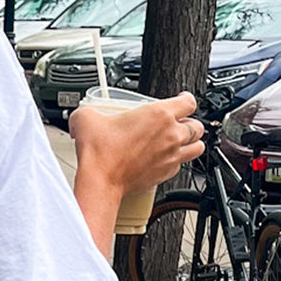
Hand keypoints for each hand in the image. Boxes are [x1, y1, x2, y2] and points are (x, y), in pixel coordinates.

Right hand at [67, 91, 205, 197]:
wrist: (100, 181)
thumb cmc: (99, 153)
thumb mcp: (86, 119)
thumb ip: (88, 111)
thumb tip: (83, 114)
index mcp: (159, 114)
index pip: (189, 102)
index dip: (186, 99)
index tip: (182, 100)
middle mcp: (171, 134)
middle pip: (197, 125)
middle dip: (190, 123)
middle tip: (178, 124)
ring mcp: (171, 156)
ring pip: (197, 147)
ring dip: (191, 143)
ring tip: (182, 142)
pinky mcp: (166, 174)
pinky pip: (181, 166)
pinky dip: (177, 162)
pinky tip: (165, 160)